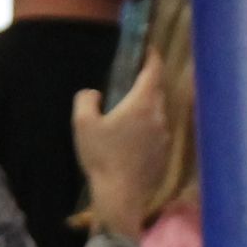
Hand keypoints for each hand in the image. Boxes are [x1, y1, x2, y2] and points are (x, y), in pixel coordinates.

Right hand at [72, 63, 169, 245]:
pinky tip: (131, 139)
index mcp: (142, 104)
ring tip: (128, 111)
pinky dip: (147, 128)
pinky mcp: (164, 154)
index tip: (147, 48)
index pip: (153, 71)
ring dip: (146, 107)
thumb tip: (94, 94)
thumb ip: (86, 99)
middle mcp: (159, 116)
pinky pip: (157, 132)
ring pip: (158, 112)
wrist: (121, 198)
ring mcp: (164, 136)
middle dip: (147, 82)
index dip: (151, 56)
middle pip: (157, 90)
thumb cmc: (102, 158)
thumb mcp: (82, 124)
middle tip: (132, 79)